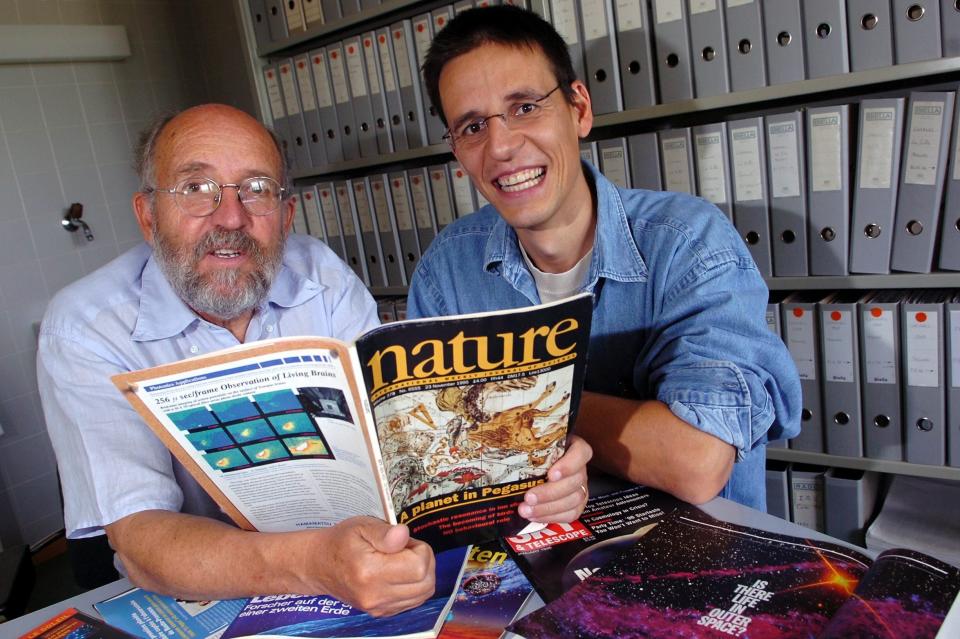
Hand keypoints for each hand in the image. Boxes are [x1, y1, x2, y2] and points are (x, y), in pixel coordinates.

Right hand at [305, 517, 434, 616]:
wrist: (319, 565)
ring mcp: (378, 607)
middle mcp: (374, 595)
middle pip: (426, 583)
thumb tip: (404, 535)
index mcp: (369, 572)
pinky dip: (414, 586)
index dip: (419, 548)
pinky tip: (398, 572)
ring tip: (401, 560)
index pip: (419, 567)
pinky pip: (414, 601)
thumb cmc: (341, 542)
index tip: (403, 541)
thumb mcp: (361, 526)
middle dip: (424, 561)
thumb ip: (385, 532)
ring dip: (421, 574)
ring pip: (423, 594)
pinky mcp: (381, 612)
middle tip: (405, 549)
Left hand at [518, 434, 591, 522]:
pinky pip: (570, 514)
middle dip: (550, 492)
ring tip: (527, 510)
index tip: (551, 474)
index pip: (581, 452)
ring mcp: (580, 487)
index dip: (569, 465)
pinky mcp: (576, 504)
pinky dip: (551, 516)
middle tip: (529, 497)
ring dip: (548, 507)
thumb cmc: (534, 453)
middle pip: (575, 481)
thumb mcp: (532, 444)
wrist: (536, 469)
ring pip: (573, 499)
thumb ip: (525, 445)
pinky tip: (534, 516)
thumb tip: (503, 446)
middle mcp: (580, 468)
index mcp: (574, 448)